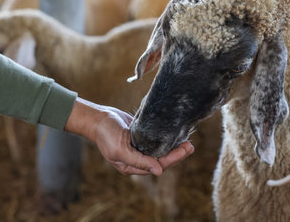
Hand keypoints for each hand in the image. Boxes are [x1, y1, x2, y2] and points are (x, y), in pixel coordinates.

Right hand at [65, 98, 193, 174]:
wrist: (98, 118)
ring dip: (174, 146)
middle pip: (162, 159)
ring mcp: (140, 148)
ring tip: (187, 141)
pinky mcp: (141, 137)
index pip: (157, 165)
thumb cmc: (106, 135)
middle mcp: (138, 159)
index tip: (185, 150)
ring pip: (161, 150)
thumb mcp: (120, 150)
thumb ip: (139, 161)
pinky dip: (166, 138)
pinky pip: (156, 140)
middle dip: (177, 153)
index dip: (173, 159)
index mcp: (132, 166)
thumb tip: (158, 171)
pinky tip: (176, 134)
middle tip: (190, 146)